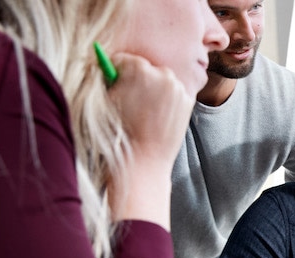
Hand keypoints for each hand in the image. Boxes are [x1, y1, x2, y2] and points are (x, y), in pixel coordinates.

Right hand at [102, 52, 193, 227]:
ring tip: (144, 110)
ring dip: (154, 89)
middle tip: (129, 96)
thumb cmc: (119, 132)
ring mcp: (178, 87)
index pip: (124, 60)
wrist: (144, 159)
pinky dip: (167, 101)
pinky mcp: (188, 100)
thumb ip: (108, 80)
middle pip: (146, 69)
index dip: (115, 70)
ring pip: (162, 81)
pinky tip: (157, 116)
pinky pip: (174, 94)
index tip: (113, 77)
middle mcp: (162, 74)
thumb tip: (106, 67)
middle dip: (137, 79)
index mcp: (138, 69)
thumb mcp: (106, 101)